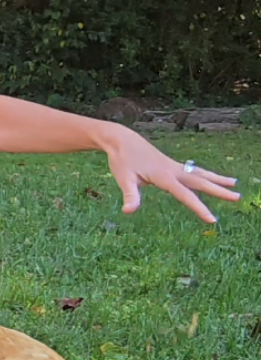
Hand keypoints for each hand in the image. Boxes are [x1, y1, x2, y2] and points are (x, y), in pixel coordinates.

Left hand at [103, 127, 238, 222]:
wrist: (122, 139)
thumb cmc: (122, 160)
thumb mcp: (123, 178)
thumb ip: (130, 195)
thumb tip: (129, 211)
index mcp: (164, 176)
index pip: (185, 195)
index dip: (199, 208)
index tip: (212, 219)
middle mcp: (173, 170)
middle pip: (200, 182)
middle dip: (219, 190)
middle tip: (237, 197)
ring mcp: (173, 166)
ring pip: (199, 174)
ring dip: (216, 179)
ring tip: (234, 183)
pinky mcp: (170, 164)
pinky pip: (192, 171)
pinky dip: (204, 174)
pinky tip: (210, 177)